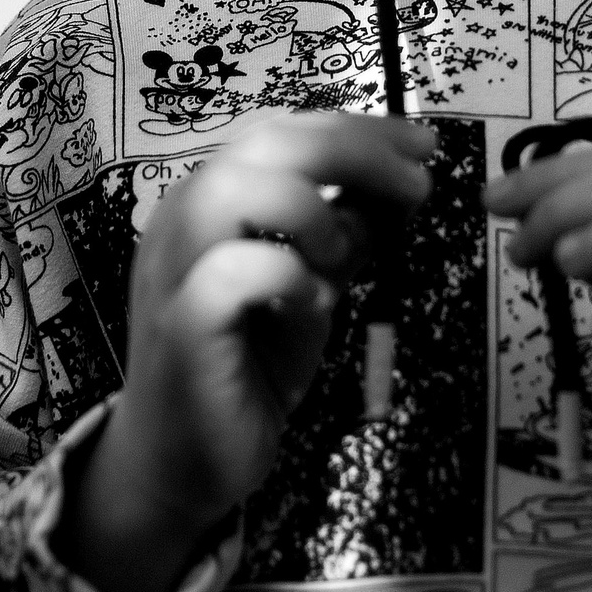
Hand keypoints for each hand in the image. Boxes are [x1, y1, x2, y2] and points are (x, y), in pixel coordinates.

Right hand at [59, 112, 434, 591]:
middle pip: (258, 143)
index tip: (419, 145)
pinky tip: (315, 303)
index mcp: (209, 201)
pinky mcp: (181, 326)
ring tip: (344, 252)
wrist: (183, 462)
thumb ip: (341, 235)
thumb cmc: (246, 370)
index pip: (277, 131)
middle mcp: (180, 220)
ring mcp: (173, 271)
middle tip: (415, 182)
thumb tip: (397, 185)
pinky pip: (229, 273)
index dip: (353, 128)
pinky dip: (286, 276)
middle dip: (350, 149)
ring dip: (306, 208)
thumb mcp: (311, 287)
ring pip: (227, 189)